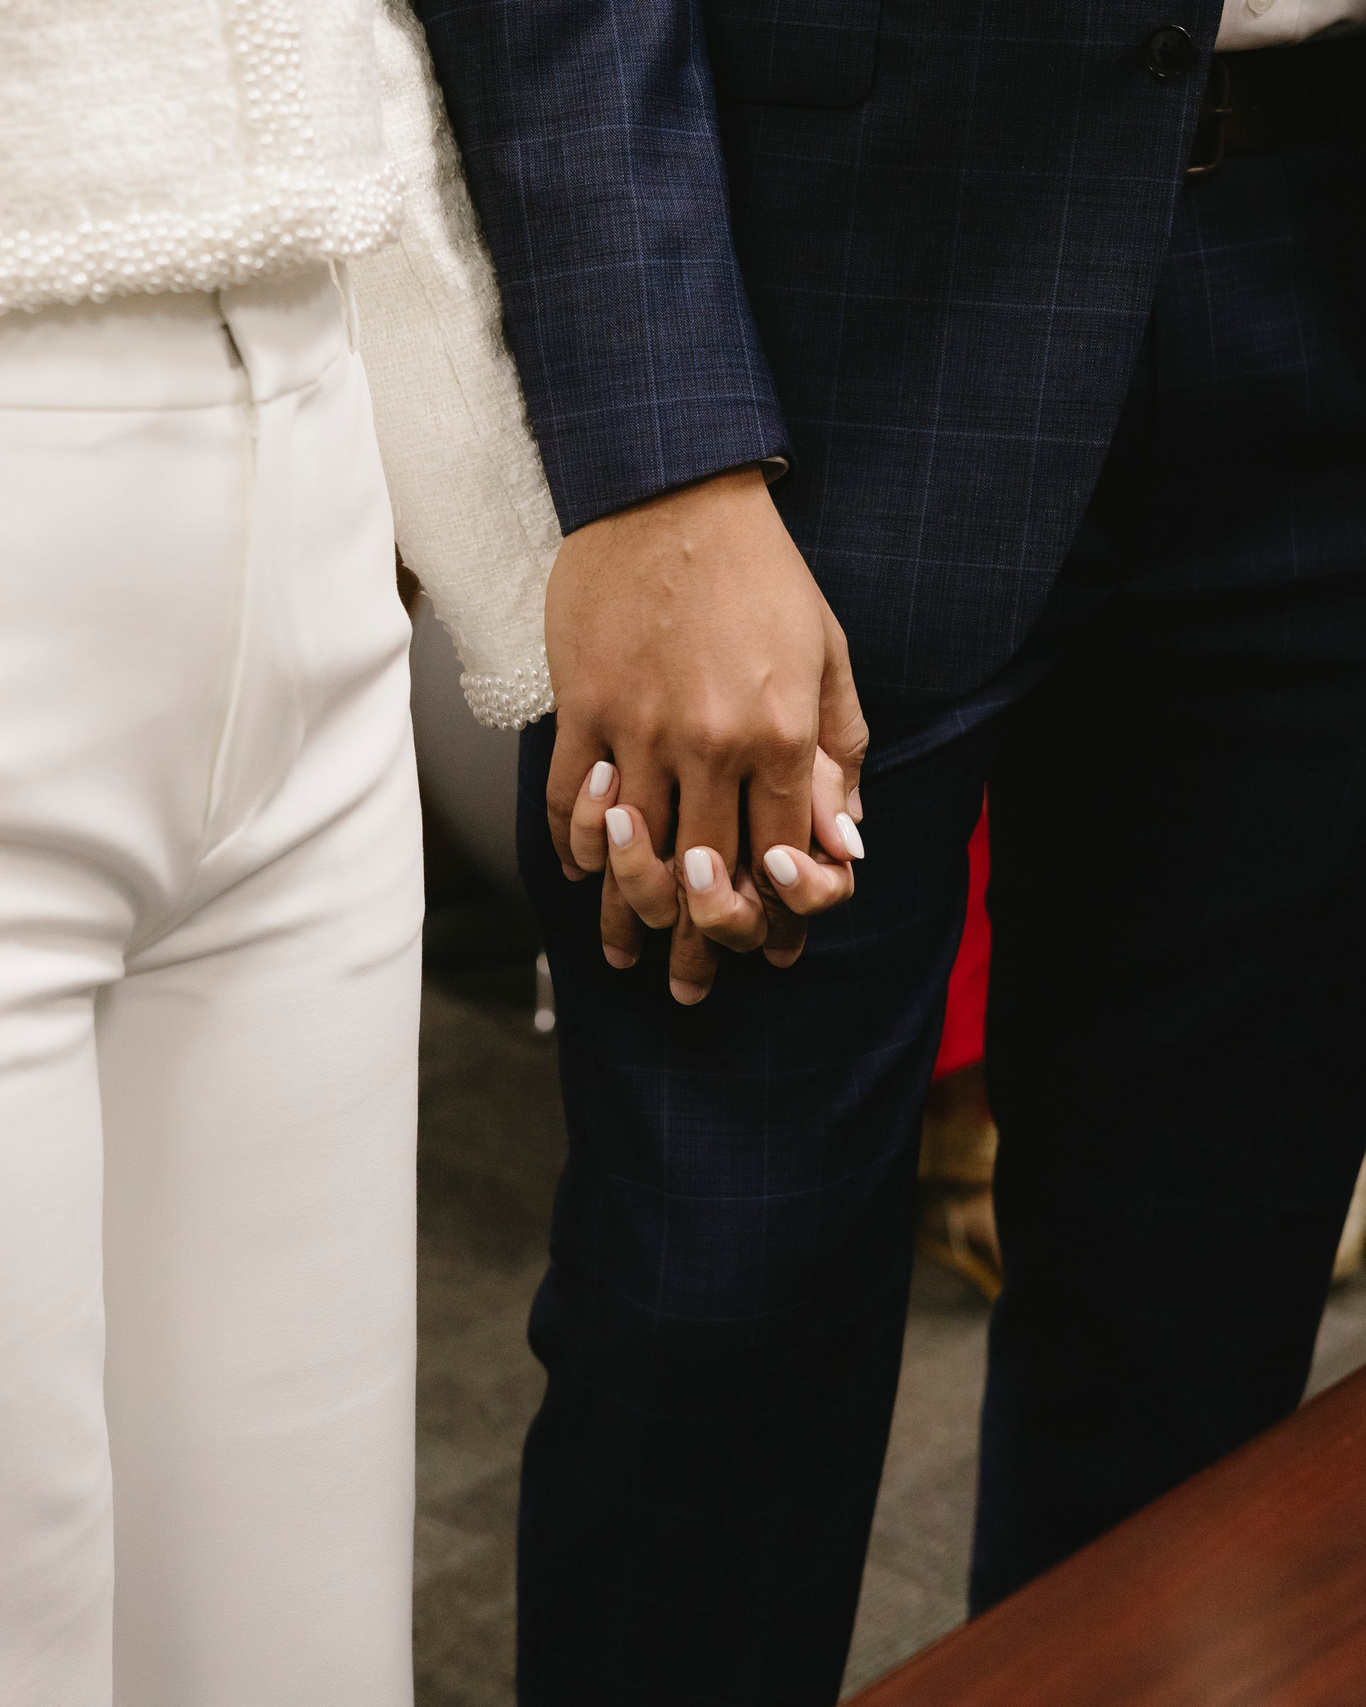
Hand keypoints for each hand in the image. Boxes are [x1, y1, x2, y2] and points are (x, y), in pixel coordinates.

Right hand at [544, 466, 867, 1000]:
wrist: (672, 493)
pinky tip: (584, 873)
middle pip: (700, 878)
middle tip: (688, 989)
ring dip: (628, 918)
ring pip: (630, 855)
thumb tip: (845, 839)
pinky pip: (570, 801)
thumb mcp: (829, 655)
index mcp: (778, 736)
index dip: (777, 917)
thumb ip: (840, 751)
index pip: (777, 858)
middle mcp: (708, 746)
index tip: (769, 954)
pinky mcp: (582, 708)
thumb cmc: (762, 573)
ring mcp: (637, 730)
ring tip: (623, 956)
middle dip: (697, 948)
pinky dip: (577, 847)